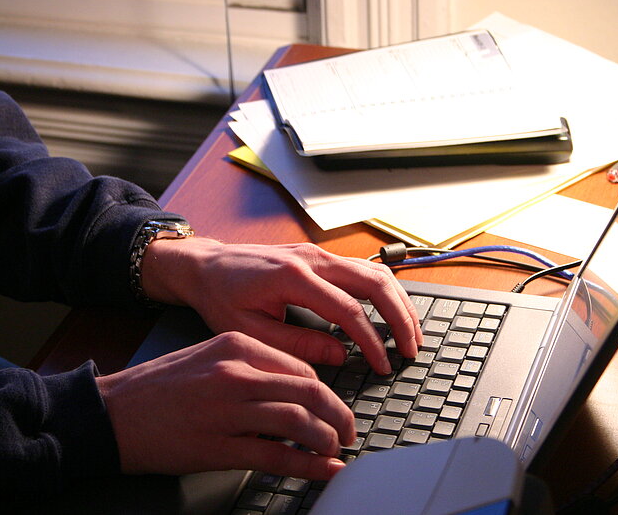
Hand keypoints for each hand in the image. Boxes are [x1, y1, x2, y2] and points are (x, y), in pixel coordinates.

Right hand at [96, 332, 354, 479]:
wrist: (111, 413)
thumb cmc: (158, 387)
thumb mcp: (208, 357)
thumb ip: (252, 368)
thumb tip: (294, 391)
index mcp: (236, 345)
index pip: (300, 368)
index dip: (326, 392)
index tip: (333, 407)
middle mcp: (236, 373)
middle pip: (309, 392)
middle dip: (338, 415)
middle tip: (346, 431)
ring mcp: (228, 411)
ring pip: (299, 423)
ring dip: (327, 440)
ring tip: (334, 451)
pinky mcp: (218, 447)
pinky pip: (277, 457)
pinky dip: (308, 465)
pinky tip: (322, 470)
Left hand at [141, 237, 421, 373]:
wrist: (206, 265)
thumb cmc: (220, 297)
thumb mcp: (249, 331)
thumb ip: (297, 344)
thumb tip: (339, 354)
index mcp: (293, 277)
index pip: (348, 310)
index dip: (371, 342)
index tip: (382, 365)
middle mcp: (312, 258)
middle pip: (374, 283)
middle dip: (400, 318)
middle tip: (411, 350)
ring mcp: (318, 252)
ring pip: (374, 272)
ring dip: (398, 303)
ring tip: (410, 334)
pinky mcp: (319, 255)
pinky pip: (362, 270)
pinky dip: (383, 292)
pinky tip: (390, 312)